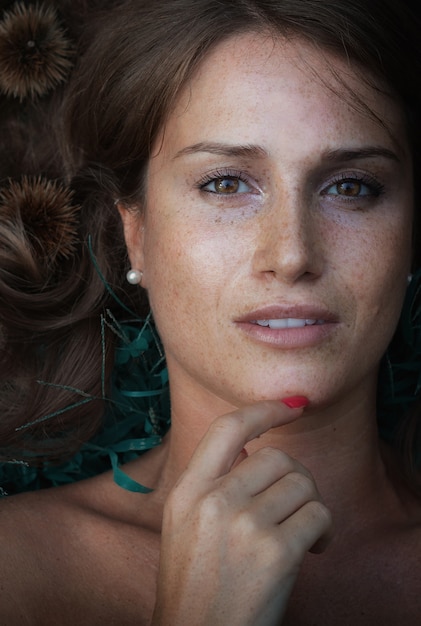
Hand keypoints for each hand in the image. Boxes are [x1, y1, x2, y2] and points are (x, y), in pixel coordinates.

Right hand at [152, 401, 332, 625]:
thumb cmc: (195, 585)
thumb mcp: (184, 524)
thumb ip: (212, 484)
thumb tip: (255, 450)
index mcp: (188, 491)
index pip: (228, 428)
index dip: (263, 410)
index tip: (292, 404)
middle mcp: (213, 501)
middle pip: (276, 457)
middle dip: (296, 477)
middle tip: (294, 504)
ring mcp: (244, 525)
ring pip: (302, 482)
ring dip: (311, 504)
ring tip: (304, 531)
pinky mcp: (276, 552)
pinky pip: (319, 514)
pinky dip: (324, 530)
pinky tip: (314, 549)